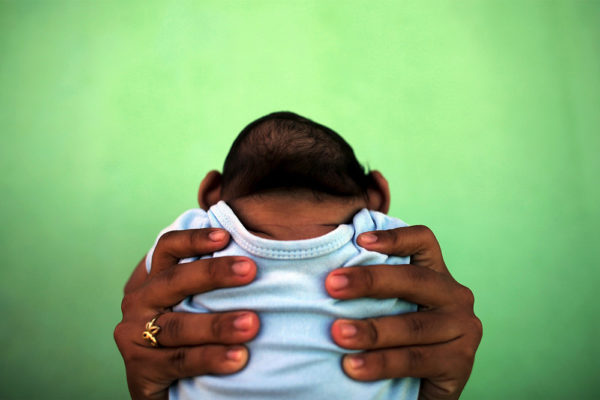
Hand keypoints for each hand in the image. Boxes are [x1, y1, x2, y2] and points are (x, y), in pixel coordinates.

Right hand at [114, 229, 259, 399]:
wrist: (167, 389)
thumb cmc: (191, 336)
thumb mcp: (194, 304)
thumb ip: (212, 284)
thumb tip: (256, 259)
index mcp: (153, 280)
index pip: (167, 249)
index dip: (193, 239)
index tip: (225, 236)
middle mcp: (139, 302)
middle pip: (174, 281)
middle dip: (213, 274)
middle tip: (250, 270)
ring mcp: (134, 335)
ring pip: (179, 326)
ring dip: (217, 324)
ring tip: (252, 324)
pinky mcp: (140, 369)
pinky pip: (179, 361)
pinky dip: (210, 358)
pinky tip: (238, 358)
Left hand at [326, 226, 482, 399]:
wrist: (419, 389)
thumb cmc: (395, 340)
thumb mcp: (388, 308)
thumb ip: (373, 291)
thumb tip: (327, 275)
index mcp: (435, 274)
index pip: (423, 241)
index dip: (394, 237)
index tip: (359, 240)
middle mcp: (454, 295)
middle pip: (414, 279)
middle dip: (370, 280)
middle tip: (332, 285)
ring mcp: (463, 328)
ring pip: (412, 325)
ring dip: (371, 330)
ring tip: (337, 334)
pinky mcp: (461, 362)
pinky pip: (416, 360)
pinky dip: (382, 363)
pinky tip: (354, 366)